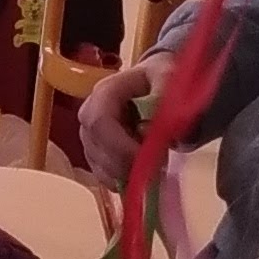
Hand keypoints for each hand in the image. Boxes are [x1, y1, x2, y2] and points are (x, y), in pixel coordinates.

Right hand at [75, 57, 164, 186]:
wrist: (155, 81)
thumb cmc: (159, 78)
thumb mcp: (169, 78)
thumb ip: (166, 98)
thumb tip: (166, 127)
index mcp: (105, 91)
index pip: (99, 121)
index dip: (120, 145)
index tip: (148, 158)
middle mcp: (90, 113)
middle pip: (96, 147)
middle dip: (126, 163)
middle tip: (158, 168)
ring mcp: (90, 135)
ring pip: (98, 164)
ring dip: (127, 173)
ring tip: (156, 168)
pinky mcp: (97, 152)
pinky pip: (103, 174)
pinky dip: (125, 180)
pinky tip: (144, 174)